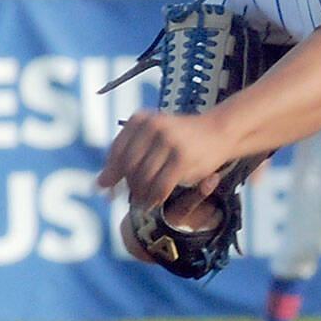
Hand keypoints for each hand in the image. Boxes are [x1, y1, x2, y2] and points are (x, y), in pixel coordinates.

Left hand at [97, 110, 229, 209]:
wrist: (220, 130)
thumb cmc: (184, 136)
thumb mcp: (154, 136)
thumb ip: (127, 155)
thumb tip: (100, 183)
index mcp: (142, 118)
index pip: (117, 151)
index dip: (111, 172)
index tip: (107, 187)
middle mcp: (153, 127)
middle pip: (128, 166)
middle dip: (128, 185)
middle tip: (131, 197)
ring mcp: (168, 142)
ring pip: (143, 178)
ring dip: (141, 195)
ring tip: (143, 201)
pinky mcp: (182, 158)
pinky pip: (160, 185)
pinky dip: (155, 198)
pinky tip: (155, 202)